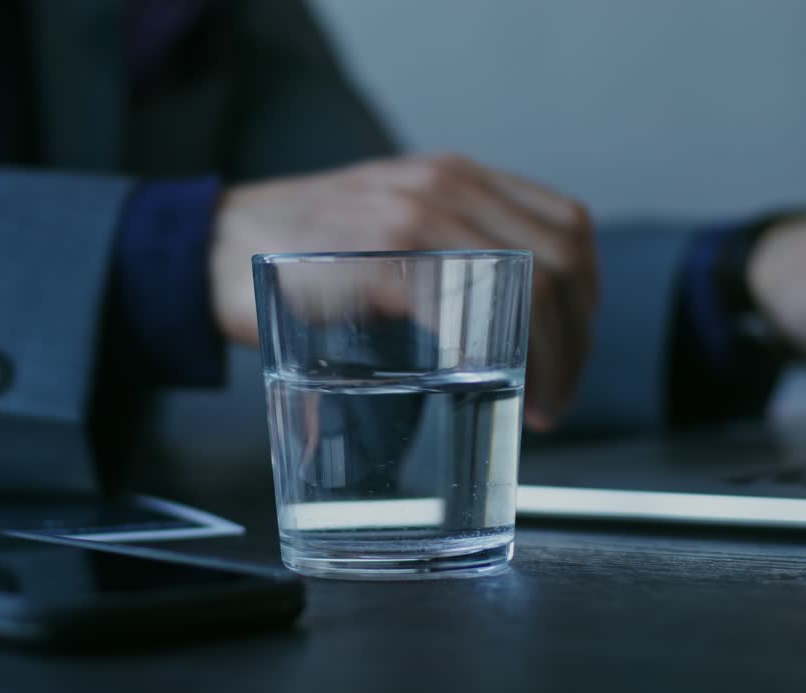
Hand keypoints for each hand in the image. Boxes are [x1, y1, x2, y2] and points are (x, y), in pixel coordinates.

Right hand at [210, 154, 596, 429]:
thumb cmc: (304, 247)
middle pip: (563, 260)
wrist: (214, 246)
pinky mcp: (375, 260)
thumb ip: (448, 245)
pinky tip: (486, 382)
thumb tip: (511, 312)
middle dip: (580, 341)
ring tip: (540, 403)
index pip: (568, 225)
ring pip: (528, 283)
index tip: (577, 349)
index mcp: (459, 176)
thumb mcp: (392, 220)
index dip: (591, 298)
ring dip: (550, 355)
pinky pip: (458, 303)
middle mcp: (446, 185)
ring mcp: (411, 218)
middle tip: (561, 393)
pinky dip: (487, 352)